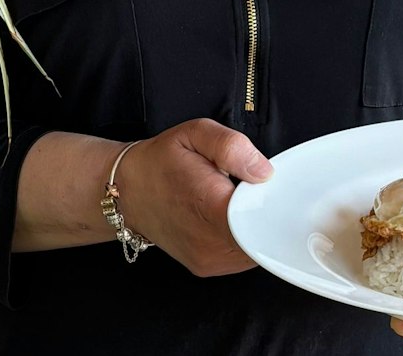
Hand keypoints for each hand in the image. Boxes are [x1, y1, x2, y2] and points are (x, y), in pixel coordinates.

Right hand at [111, 117, 273, 276]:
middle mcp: (210, 242)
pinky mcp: (207, 267)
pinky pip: (242, 257)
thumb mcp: (194, 134)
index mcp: (211, 207)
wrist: (127, 192)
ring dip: (255, 227)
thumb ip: (231, 147)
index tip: (270, 186)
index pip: (264, 218)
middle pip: (265, 236)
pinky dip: (244, 238)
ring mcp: (208, 260)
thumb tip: (264, 171)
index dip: (275, 202)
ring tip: (236, 203)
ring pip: (257, 250)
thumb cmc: (161, 161)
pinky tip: (229, 219)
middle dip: (266, 213)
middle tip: (251, 189)